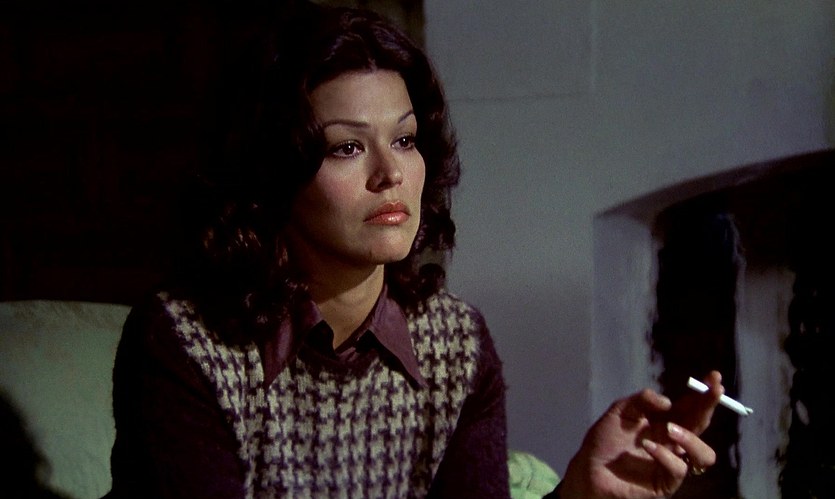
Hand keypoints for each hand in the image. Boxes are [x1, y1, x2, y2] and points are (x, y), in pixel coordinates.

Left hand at [558, 371, 722, 498]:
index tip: (714, 377)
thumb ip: (642, 400)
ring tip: (670, 429)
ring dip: (692, 438)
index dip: (704, 393)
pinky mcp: (665, 482)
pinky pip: (678, 469)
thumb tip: (668, 402)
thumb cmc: (604, 441)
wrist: (588, 469)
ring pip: (704, 454)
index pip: (690, 406)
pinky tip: (647, 447)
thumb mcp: (620, 411)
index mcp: (664, 422)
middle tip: (713, 390)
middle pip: (701, 424)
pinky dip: (664, 455)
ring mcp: (671, 462)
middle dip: (708, 406)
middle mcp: (673, 441)